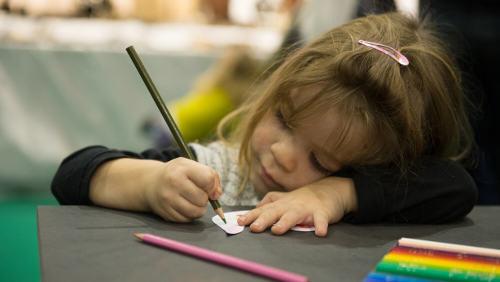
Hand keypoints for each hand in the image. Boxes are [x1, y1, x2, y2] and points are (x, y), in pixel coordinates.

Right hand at [145, 157, 221, 221]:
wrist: (151, 183)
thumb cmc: (178, 174)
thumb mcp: (192, 166)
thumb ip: (211, 176)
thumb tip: (217, 195)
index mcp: (183, 168)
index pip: (208, 179)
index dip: (212, 185)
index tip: (207, 187)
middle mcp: (173, 182)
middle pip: (203, 198)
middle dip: (204, 198)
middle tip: (197, 193)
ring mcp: (168, 199)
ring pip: (196, 212)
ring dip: (199, 209)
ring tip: (192, 201)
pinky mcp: (166, 213)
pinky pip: (187, 220)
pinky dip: (189, 215)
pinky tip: (183, 206)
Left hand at [237, 177, 356, 236]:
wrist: (330, 190)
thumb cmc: (303, 199)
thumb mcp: (284, 199)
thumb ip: (269, 204)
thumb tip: (251, 211)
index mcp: (281, 204)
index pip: (263, 210)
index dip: (251, 215)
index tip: (239, 222)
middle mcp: (291, 205)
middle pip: (275, 212)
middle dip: (264, 219)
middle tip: (254, 228)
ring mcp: (306, 208)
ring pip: (294, 215)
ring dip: (285, 222)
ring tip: (277, 230)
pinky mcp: (322, 213)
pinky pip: (321, 220)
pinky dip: (321, 226)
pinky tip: (320, 233)